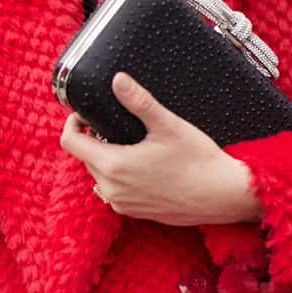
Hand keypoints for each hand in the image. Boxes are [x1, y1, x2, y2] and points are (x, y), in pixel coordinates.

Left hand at [58, 74, 261, 225]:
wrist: (221, 195)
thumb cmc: (197, 160)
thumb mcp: (167, 125)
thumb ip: (138, 102)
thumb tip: (117, 80)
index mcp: (113, 165)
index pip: (71, 143)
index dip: (73, 124)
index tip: (85, 115)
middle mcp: (112, 189)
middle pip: (86, 158)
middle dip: (93, 140)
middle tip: (114, 126)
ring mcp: (123, 204)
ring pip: (100, 176)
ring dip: (107, 160)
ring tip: (130, 146)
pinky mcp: (135, 213)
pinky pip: (115, 192)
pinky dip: (120, 178)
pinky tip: (142, 167)